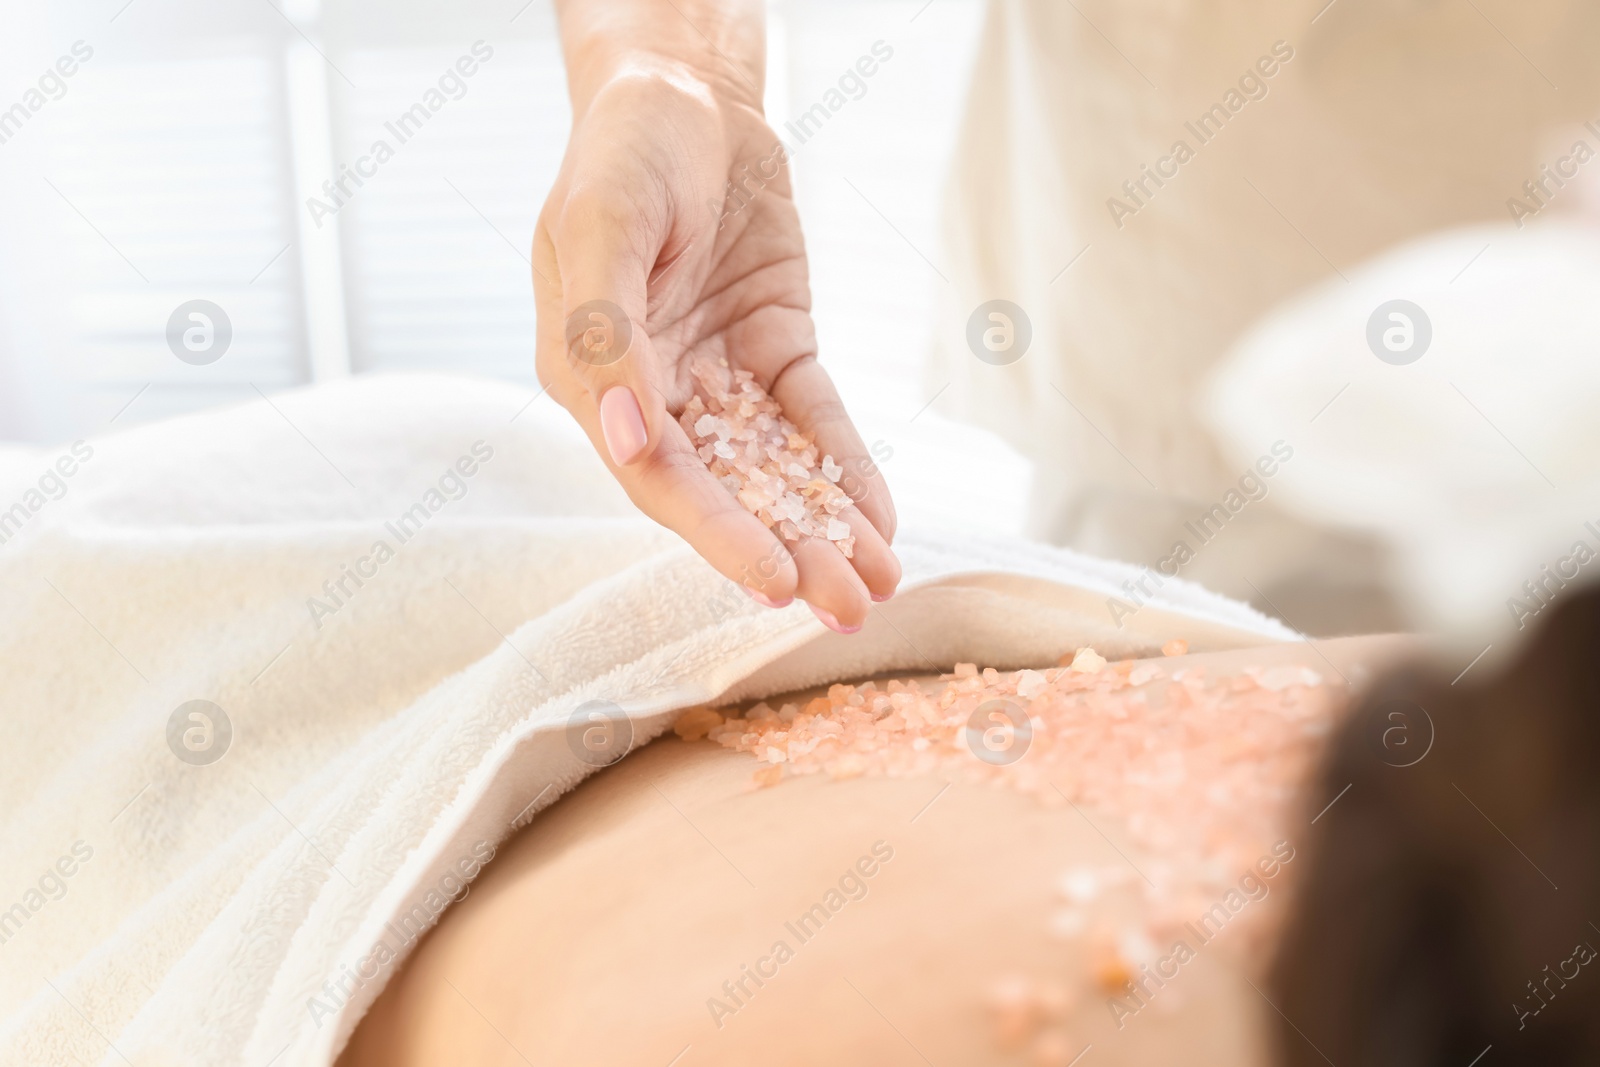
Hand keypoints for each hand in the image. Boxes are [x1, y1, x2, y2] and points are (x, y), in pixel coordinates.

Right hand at [533, 54, 898, 630]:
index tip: (773, 581)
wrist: (688, 89)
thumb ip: (605, 328)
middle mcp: (652, 393)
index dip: (714, 531)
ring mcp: (715, 375)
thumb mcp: (602, 222)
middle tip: (848, 608)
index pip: (656, 474)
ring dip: (824, 525)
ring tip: (881, 581)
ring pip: (772, 467)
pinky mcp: (772, 350)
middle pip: (722, 490)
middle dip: (785, 550)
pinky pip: (812, 419)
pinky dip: (845, 466)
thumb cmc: (626, 146)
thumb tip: (627, 434)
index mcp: (591, 378)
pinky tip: (881, 517)